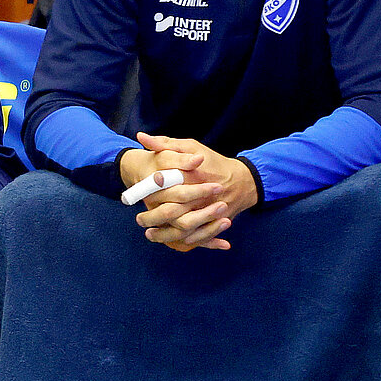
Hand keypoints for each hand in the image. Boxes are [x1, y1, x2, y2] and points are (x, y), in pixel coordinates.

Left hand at [120, 134, 257, 251]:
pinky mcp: (215, 225)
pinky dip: (184, 242)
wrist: (243, 181)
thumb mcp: (191, 146)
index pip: (167, 190)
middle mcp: (202, 198)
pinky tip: (170, 242)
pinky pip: (198, 238)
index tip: (137, 199)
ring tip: (150, 235)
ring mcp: (210, 214)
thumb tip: (141, 137)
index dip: (150, 196)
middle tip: (140, 220)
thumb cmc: (213, 162)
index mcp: (193, 177)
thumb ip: (165, 144)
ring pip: (185, 231)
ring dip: (166, 235)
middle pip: (175, 215)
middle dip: (155, 219)